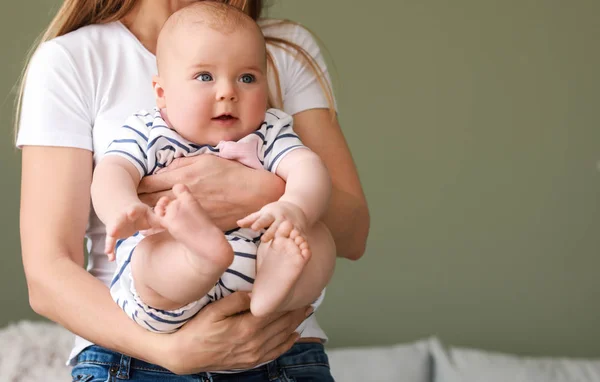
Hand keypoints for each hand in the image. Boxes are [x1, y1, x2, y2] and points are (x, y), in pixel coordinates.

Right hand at [104, 203, 158, 259]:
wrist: (123, 210)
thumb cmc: (142, 214)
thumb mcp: (151, 214)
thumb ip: (160, 220)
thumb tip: (172, 225)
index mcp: (135, 210)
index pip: (134, 209)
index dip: (133, 211)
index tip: (131, 213)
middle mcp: (123, 216)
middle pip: (119, 220)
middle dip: (116, 225)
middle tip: (113, 231)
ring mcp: (117, 224)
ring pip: (112, 230)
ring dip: (111, 238)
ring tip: (107, 249)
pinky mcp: (114, 233)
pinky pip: (111, 241)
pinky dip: (110, 248)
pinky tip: (111, 258)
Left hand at [137, 155, 284, 230]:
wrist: (252, 193)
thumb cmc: (230, 173)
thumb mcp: (206, 160)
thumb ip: (182, 165)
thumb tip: (164, 169)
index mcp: (183, 178)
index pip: (150, 183)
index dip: (136, 185)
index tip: (127, 186)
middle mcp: (183, 197)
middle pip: (150, 201)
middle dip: (135, 202)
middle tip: (123, 204)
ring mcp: (189, 212)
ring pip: (159, 217)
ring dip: (145, 217)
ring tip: (133, 217)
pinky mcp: (198, 223)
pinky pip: (175, 227)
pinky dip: (162, 227)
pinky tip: (153, 227)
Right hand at [163, 292, 311, 373]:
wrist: (185, 356)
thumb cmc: (197, 330)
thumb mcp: (213, 310)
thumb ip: (236, 300)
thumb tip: (256, 292)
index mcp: (246, 327)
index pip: (276, 311)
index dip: (290, 301)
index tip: (301, 290)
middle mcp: (254, 342)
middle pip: (282, 324)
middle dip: (297, 311)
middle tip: (309, 299)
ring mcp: (253, 354)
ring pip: (282, 338)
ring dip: (296, 325)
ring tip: (306, 313)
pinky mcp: (250, 362)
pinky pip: (274, 353)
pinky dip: (287, 344)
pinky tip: (294, 336)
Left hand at [237, 201, 307, 242]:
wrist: (296, 207)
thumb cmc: (275, 212)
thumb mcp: (263, 213)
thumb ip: (251, 219)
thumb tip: (237, 223)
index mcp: (271, 214)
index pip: (264, 219)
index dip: (259, 223)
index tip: (253, 228)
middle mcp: (282, 218)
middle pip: (276, 226)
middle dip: (271, 232)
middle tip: (263, 240)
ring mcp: (292, 224)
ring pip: (289, 231)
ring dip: (287, 236)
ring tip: (283, 243)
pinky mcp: (300, 229)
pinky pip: (301, 235)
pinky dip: (301, 240)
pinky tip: (299, 246)